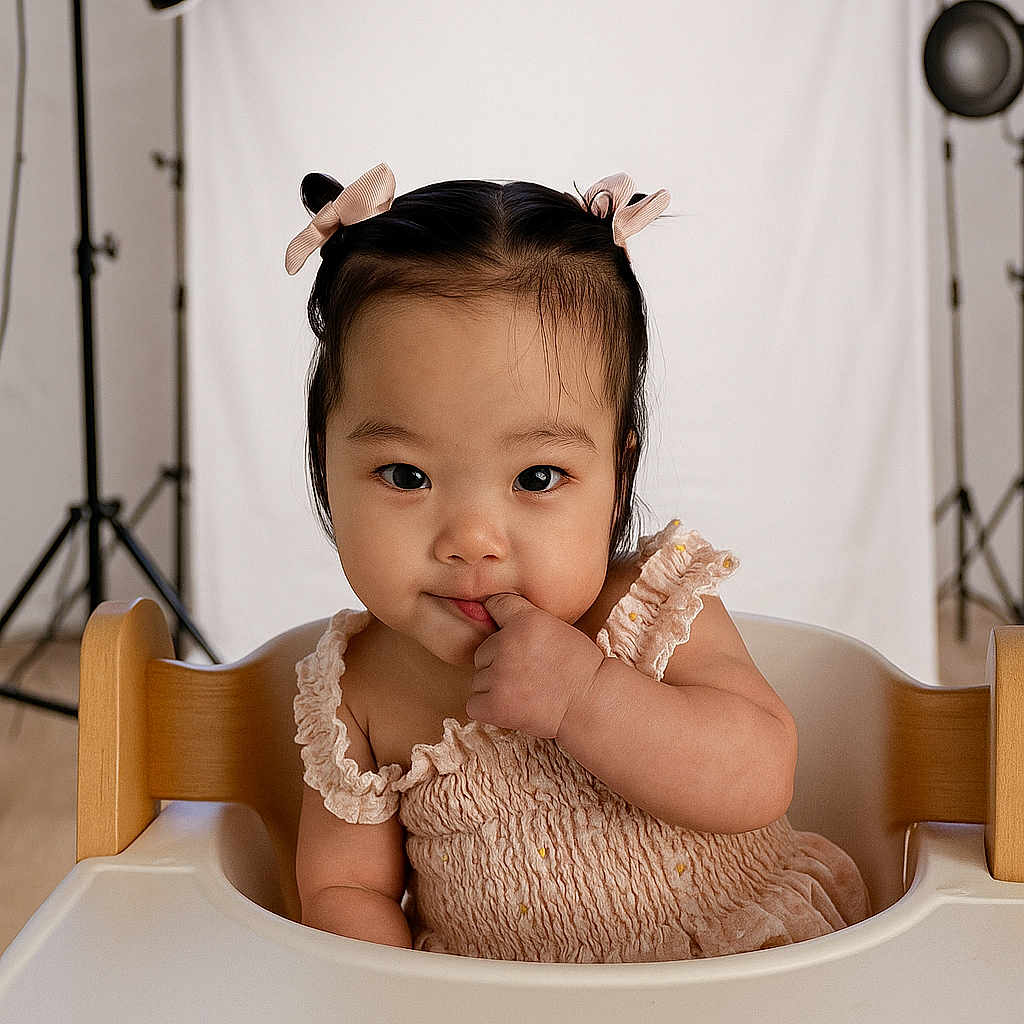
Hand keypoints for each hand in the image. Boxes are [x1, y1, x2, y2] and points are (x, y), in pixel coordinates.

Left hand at [466, 592, 606, 738]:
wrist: (593, 703)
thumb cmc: (580, 668)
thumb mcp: (557, 628)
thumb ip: (525, 621)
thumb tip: (490, 614)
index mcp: (526, 620)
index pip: (495, 604)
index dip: (500, 621)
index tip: (508, 634)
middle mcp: (508, 643)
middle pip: (482, 651)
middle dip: (498, 662)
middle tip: (528, 673)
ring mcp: (499, 675)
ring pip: (478, 679)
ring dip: (494, 687)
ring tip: (525, 691)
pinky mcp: (495, 704)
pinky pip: (474, 704)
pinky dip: (488, 708)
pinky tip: (512, 707)